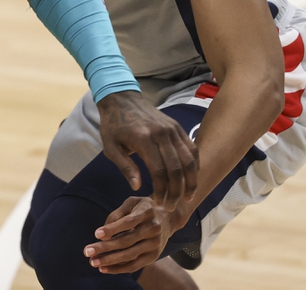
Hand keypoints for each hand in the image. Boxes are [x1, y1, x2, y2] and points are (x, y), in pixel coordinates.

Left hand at [84, 196, 183, 273]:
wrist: (169, 218)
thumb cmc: (144, 208)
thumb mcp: (132, 203)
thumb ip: (117, 214)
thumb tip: (102, 232)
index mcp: (147, 213)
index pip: (128, 222)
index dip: (113, 228)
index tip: (96, 234)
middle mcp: (153, 229)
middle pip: (127, 241)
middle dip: (105, 248)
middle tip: (87, 251)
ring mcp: (155, 245)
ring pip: (130, 255)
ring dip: (110, 260)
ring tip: (93, 262)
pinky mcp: (154, 256)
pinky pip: (135, 265)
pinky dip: (119, 268)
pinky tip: (104, 269)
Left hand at [97, 91, 198, 209]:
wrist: (122, 99)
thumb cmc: (113, 126)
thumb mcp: (110, 147)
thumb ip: (125, 167)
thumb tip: (138, 187)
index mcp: (143, 139)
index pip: (159, 171)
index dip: (161, 190)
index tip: (158, 202)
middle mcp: (162, 133)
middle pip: (177, 168)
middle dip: (177, 191)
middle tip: (171, 206)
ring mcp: (172, 129)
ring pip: (189, 159)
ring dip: (191, 181)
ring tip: (188, 197)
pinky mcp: (177, 127)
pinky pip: (192, 149)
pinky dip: (194, 166)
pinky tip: (191, 179)